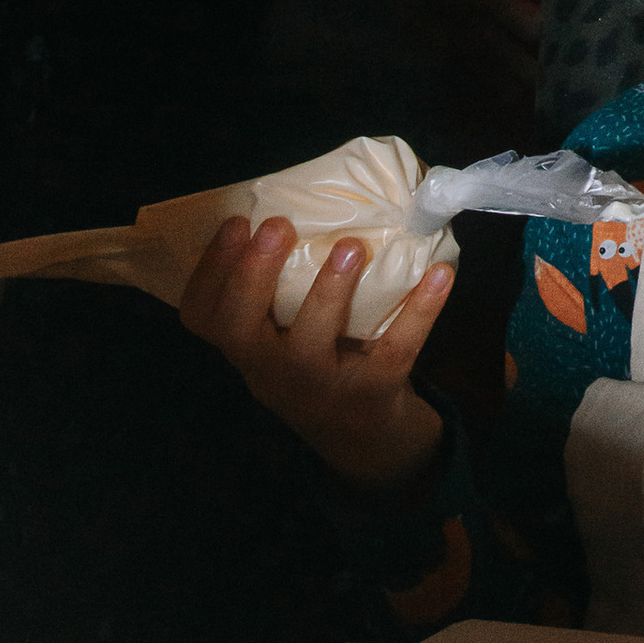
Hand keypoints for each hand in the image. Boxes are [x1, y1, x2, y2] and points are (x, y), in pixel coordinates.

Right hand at [178, 213, 451, 490]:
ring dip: (330, 291)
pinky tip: (439, 274)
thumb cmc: (321, 367)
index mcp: (247, 351)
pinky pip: (395, 349)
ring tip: (351, 246)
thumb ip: (283, 290)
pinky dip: (420, 310)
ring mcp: (320, 387)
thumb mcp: (286, 340)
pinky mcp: (372, 394)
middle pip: (242, 330)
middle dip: (253, 275)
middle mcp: (271, 373)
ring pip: (313, 342)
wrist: (366, 443)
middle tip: (276, 224)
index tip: (234, 222)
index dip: (211, 269)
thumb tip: (304, 200)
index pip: (204, 316)